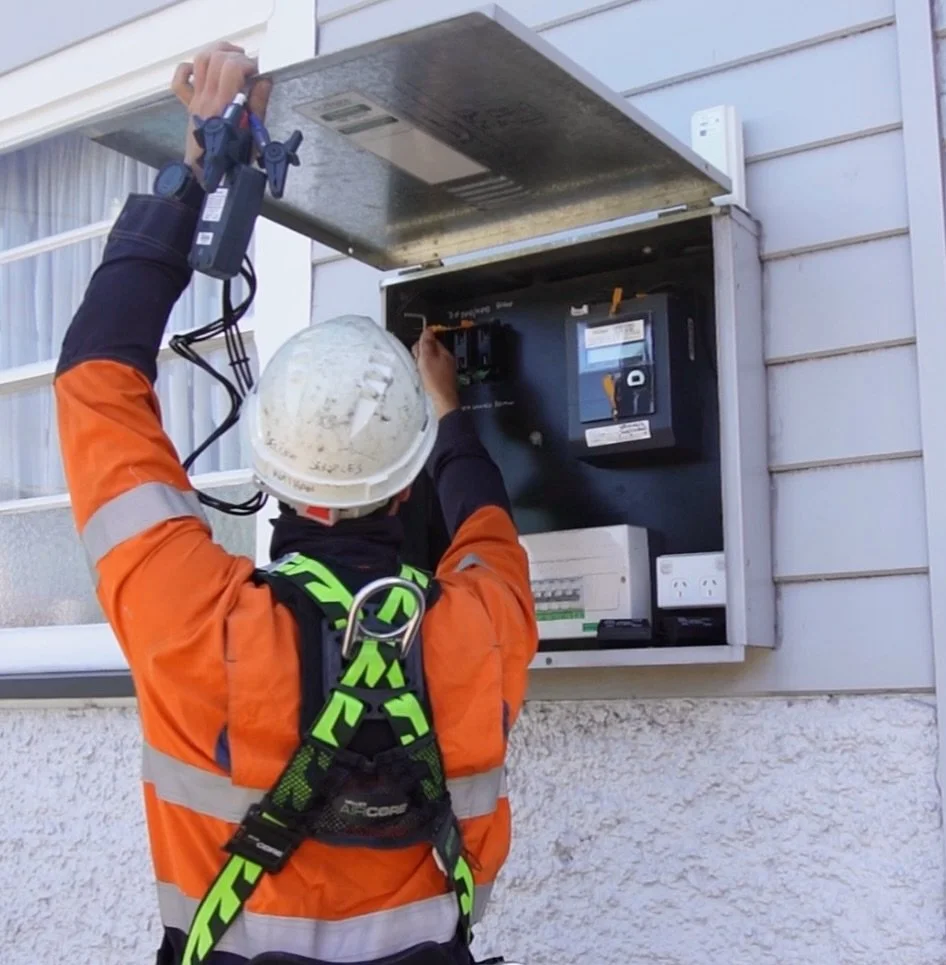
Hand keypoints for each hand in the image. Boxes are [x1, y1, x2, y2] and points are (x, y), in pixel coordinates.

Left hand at [171, 42, 272, 173]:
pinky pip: (181, 80)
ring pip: (200, 61)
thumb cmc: (230, 161)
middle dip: (236, 56)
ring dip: (217, 52)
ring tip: (232, 58)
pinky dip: (190, 68)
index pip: (232, 68)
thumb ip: (258, 105)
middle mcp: (206, 98)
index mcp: (224, 105)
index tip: (259, 73)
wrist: (207, 175)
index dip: (249, 64)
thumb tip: (264, 82)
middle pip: (216, 59)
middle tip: (249, 66)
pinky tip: (204, 70)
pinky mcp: (190, 104)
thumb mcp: (253, 134)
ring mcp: (196, 99)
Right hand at [413, 328, 459, 419]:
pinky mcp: (442, 381)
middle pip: (430, 351)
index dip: (421, 345)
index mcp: (444, 353)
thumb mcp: (427, 359)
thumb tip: (427, 329)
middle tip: (418, 365)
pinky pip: (431, 372)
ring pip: (429, 362)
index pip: (431, 341)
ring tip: (419, 374)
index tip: (416, 354)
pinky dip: (425, 374)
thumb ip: (426, 344)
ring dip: (422, 366)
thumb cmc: (434, 380)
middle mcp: (447, 360)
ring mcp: (445, 371)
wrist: (442, 403)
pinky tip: (422, 380)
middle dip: (421, 356)